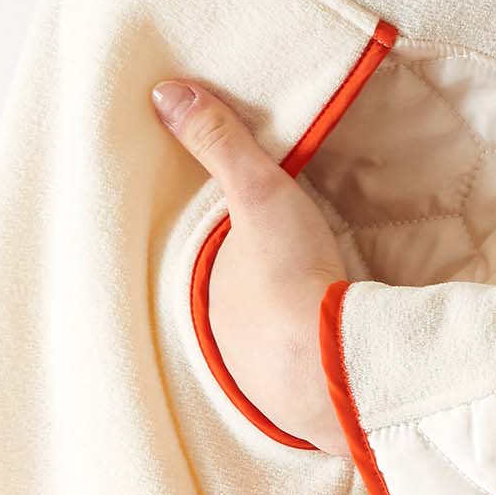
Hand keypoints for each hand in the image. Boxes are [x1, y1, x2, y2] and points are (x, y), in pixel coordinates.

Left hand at [152, 76, 346, 450]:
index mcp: (201, 292)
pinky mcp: (303, 401)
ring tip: (309, 304)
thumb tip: (164, 93)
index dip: (221, 247)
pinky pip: (303, 368)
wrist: (331, 364)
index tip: (242, 236)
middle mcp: (220, 339)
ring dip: (285, 326)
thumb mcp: (256, 191)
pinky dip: (314, 355)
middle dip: (254, 290)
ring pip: (267, 341)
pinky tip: (331, 345)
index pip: (205, 262)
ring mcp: (258, 375)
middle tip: (282, 268)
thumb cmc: (286, 276)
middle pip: (234, 302)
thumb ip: (219, 142)